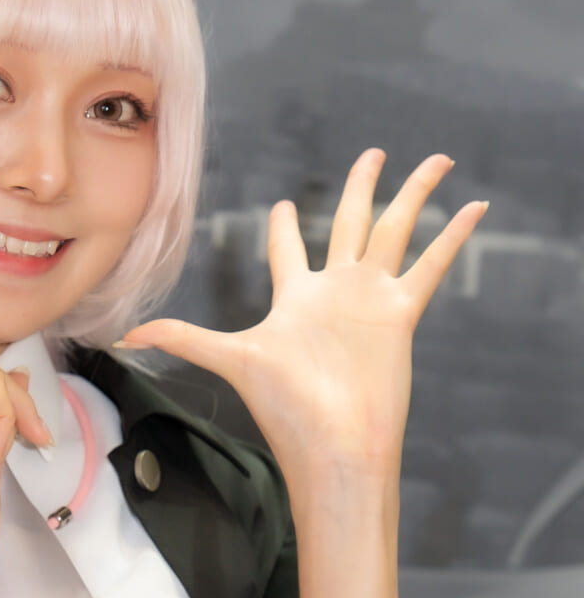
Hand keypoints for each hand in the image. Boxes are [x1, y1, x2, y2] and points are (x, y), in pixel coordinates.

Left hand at [116, 150, 487, 489]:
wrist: (335, 445)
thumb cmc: (285, 408)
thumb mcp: (229, 358)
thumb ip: (182, 338)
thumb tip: (122, 338)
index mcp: (295, 298)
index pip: (288, 248)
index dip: (284, 224)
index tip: (283, 202)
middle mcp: (335, 292)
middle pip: (351, 222)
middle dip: (362, 187)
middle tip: (374, 153)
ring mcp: (371, 300)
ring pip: (397, 231)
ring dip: (417, 195)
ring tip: (437, 159)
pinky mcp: (401, 313)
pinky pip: (432, 264)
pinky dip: (456, 235)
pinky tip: (476, 205)